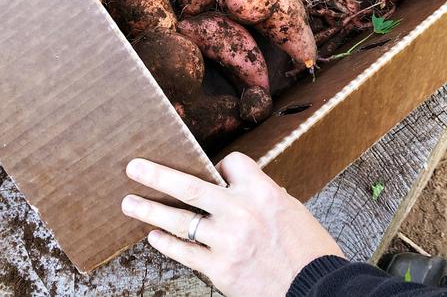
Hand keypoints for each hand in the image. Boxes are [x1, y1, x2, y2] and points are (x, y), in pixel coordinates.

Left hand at [122, 152, 344, 296]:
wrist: (316, 288)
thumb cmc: (308, 249)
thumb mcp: (289, 210)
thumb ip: (260, 198)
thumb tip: (235, 193)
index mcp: (262, 190)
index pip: (230, 163)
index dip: (221, 165)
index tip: (215, 170)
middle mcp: (241, 211)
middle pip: (190, 187)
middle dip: (158, 175)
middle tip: (134, 167)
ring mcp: (227, 242)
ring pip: (180, 220)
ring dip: (151, 210)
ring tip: (130, 202)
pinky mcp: (220, 270)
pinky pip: (186, 252)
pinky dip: (167, 243)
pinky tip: (154, 236)